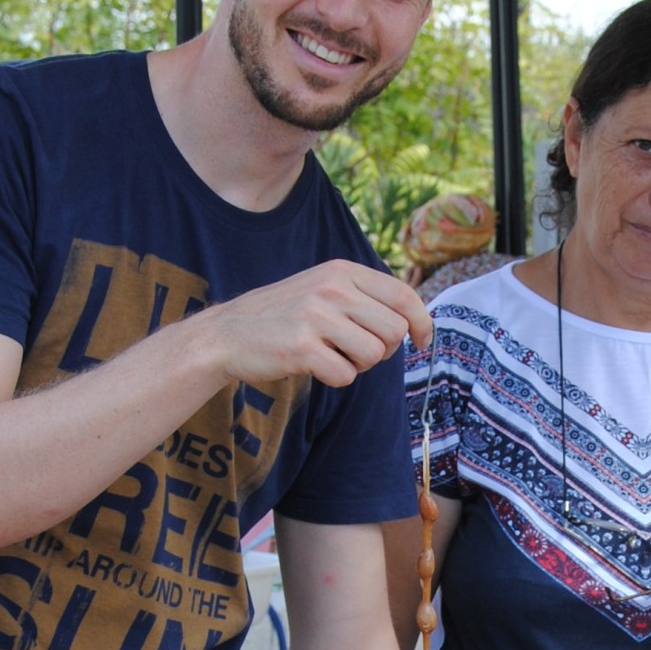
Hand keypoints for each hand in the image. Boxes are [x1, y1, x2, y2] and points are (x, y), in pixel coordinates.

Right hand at [199, 260, 432, 387]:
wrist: (228, 334)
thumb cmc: (284, 316)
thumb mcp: (323, 287)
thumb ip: (363, 295)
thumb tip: (413, 316)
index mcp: (342, 271)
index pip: (403, 295)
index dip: (422, 322)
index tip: (422, 340)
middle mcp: (332, 288)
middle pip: (394, 330)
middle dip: (385, 350)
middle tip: (358, 351)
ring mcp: (316, 316)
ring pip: (374, 355)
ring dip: (359, 365)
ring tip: (332, 355)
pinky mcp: (302, 347)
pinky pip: (346, 375)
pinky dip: (335, 378)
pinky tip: (314, 366)